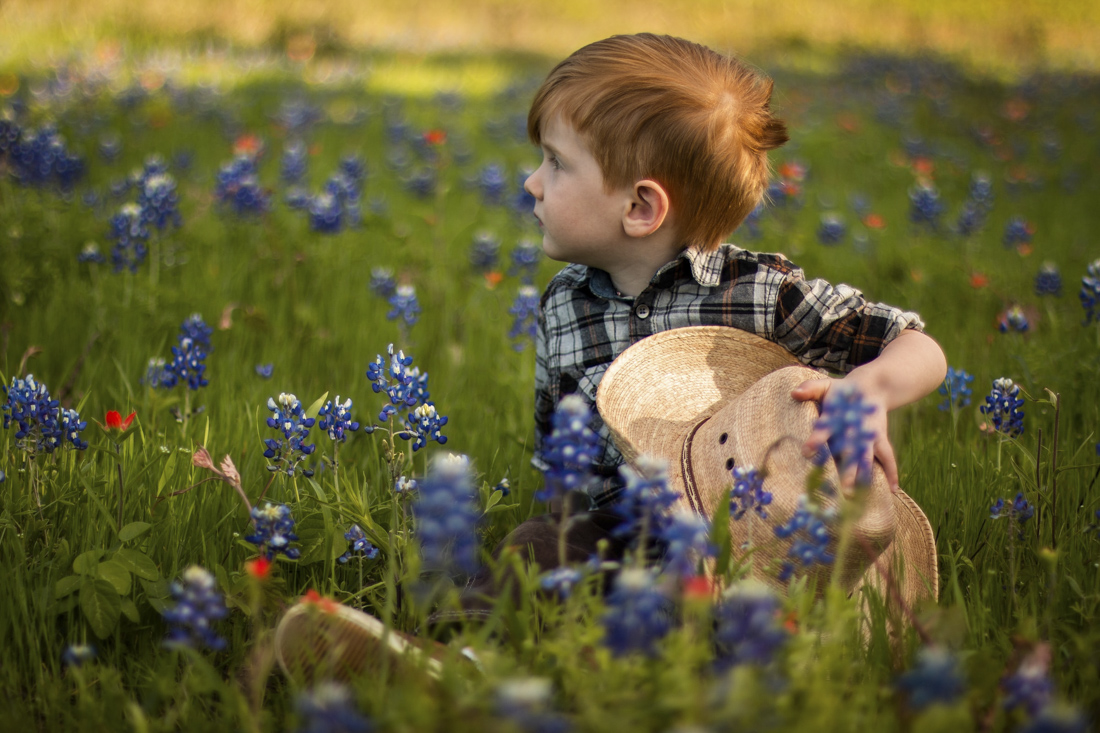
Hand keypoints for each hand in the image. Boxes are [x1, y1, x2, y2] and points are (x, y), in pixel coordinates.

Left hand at [790, 377, 898, 492]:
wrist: (872, 387)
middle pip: (850, 451)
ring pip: (867, 458)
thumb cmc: (842, 391)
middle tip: (842, 490)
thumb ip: (810, 389)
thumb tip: (793, 393)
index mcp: (837, 417)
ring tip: (859, 495)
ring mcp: (869, 436)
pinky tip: (892, 490)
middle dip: (846, 470)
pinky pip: (888, 457)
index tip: (806, 453)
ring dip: (864, 476)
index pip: (825, 429)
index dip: (816, 440)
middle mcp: (854, 429)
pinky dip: (892, 472)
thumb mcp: (825, 386)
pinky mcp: (880, 439)